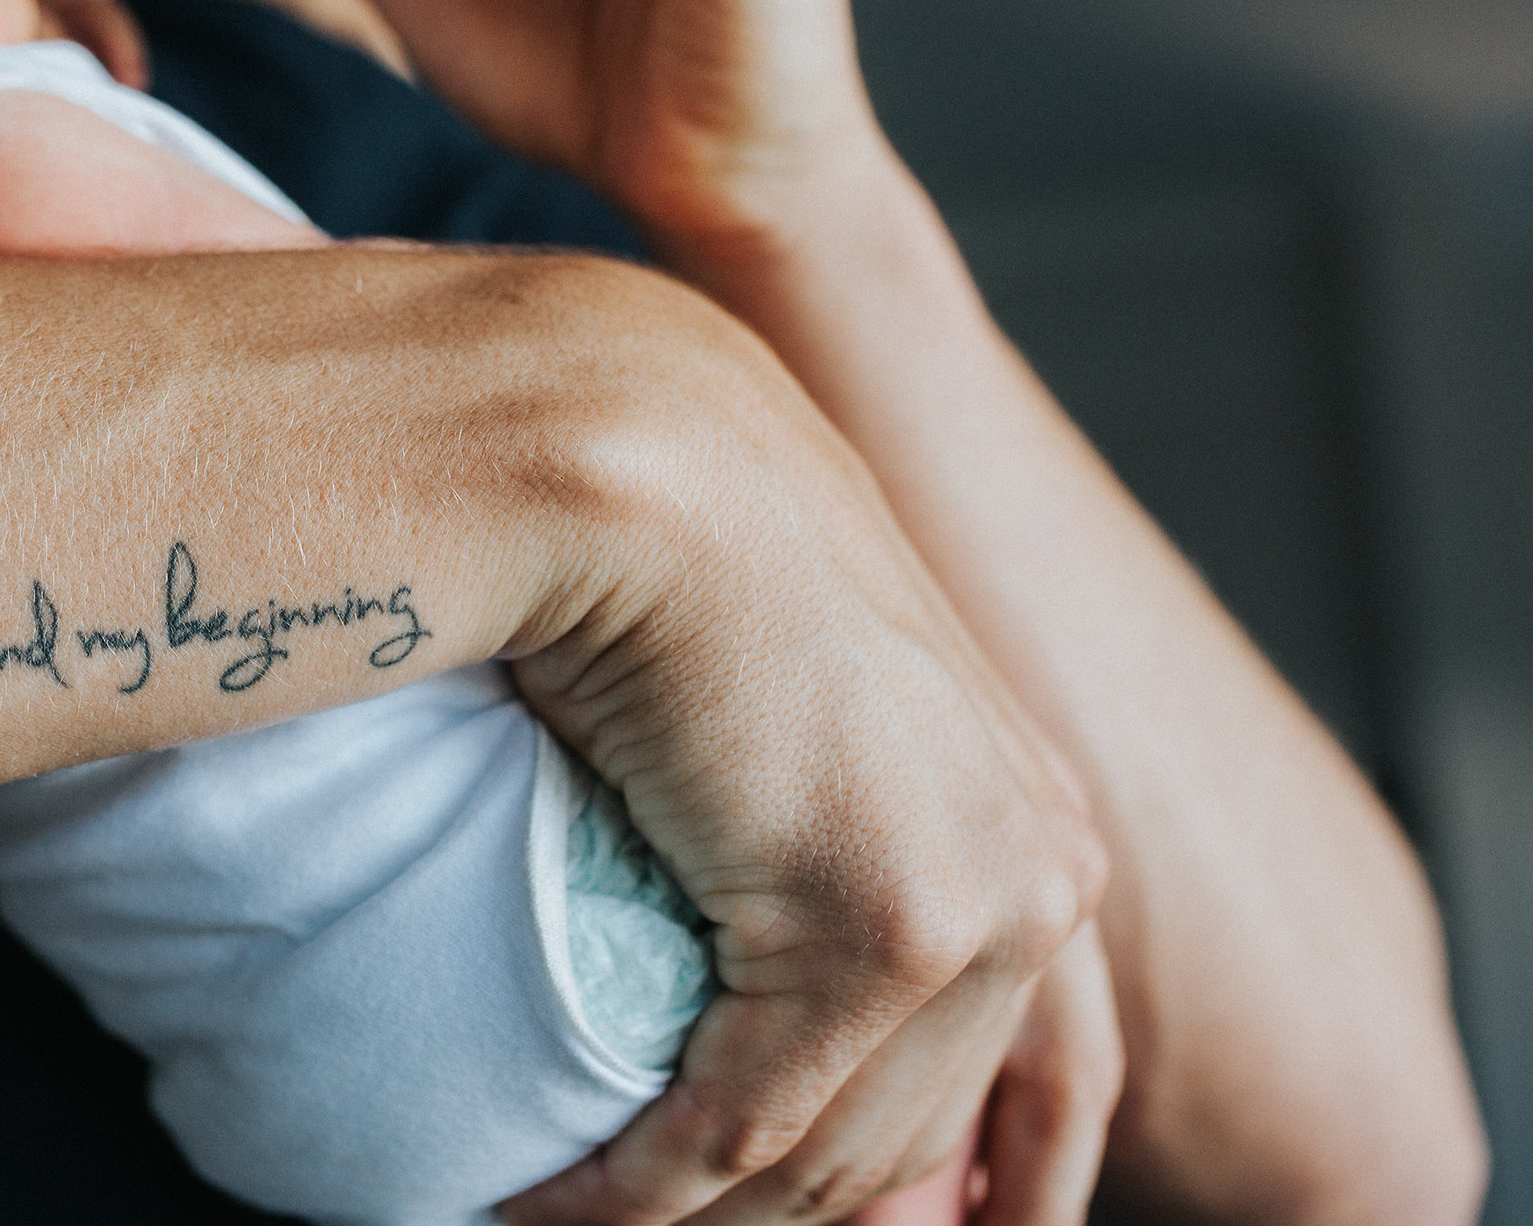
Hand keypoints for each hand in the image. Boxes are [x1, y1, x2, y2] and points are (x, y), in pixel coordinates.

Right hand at [398, 269, 1102, 1225]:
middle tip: (647, 1213)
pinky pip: (739, 1128)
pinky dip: (634, 1187)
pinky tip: (550, 1198)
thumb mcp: (795, 695)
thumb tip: (742, 898)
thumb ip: (821, 812)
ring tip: (568, 1208)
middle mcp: (1039, 867)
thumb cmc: (680, 542)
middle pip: (924, 1133)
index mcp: (1034, 817)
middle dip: (793, 1210)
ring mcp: (975, 898)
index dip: (974, 1180)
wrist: (638, 453)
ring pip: (831, 1150)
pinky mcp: (876, 927)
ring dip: (694, 1211)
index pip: (1052, 1070)